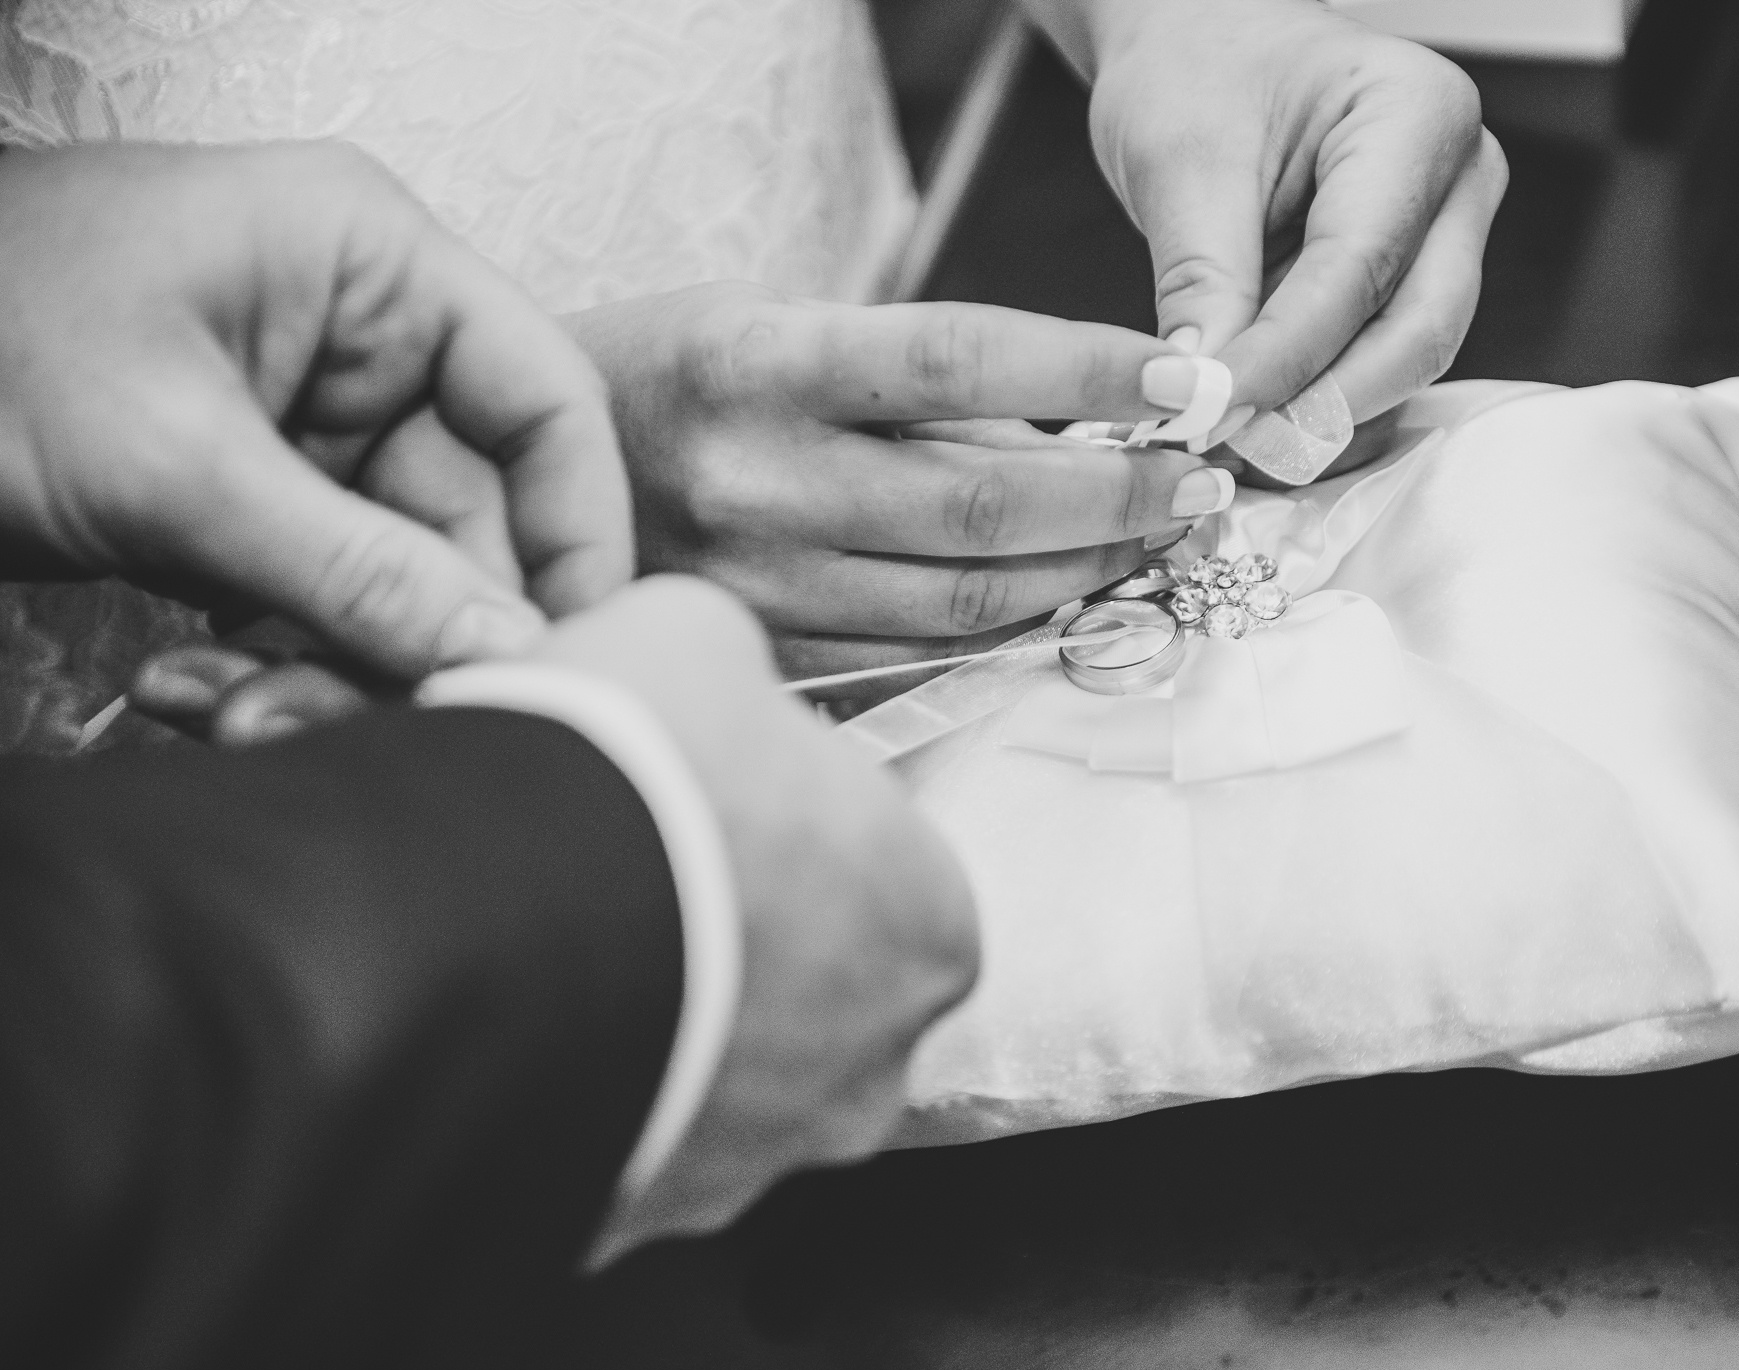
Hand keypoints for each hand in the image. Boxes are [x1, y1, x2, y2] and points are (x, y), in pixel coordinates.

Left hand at [0, 141, 631, 677]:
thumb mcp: (176, 468)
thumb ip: (360, 572)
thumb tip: (507, 658)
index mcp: (370, 266)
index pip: (546, 403)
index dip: (578, 535)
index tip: (574, 657)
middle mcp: (357, 338)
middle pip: (473, 518)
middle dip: (418, 637)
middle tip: (380, 727)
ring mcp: (301, 422)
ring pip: (394, 582)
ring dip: (331, 670)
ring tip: (237, 716)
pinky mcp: (249, 496)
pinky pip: (318, 602)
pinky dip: (271, 664)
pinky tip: (194, 694)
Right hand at [531, 577, 979, 1252]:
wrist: (484, 928)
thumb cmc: (633, 772)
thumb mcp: (694, 639)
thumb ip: (733, 672)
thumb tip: (710, 684)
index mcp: (934, 933)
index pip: (888, 876)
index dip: (799, 828)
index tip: (718, 802)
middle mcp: (871, 1073)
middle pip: (816, 995)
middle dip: (738, 946)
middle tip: (634, 875)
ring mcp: (756, 1164)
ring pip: (717, 1087)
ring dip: (659, 1028)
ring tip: (559, 950)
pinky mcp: (638, 1221)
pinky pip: (619, 1146)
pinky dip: (581, 1093)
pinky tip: (519, 1029)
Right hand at [566, 284, 1237, 681]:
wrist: (521, 482)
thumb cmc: (672, 382)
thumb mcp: (772, 327)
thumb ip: (914, 385)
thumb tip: (1094, 426)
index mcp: (754, 362)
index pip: (955, 357)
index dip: (1084, 367)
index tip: (1184, 376)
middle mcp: (751, 481)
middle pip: (982, 505)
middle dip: (1121, 496)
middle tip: (1205, 482)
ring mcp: (754, 587)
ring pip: (965, 603)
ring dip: (1087, 572)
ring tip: (1159, 540)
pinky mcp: (762, 662)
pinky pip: (917, 661)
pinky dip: (1010, 634)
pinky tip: (1069, 600)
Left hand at [1031, 0, 1508, 425]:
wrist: (1202, 47)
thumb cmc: (1200, 68)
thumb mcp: (1180, 163)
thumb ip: (1201, 284)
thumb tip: (1204, 395)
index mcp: (1415, 114)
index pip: (1359, 266)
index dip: (1287, 356)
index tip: (1214, 408)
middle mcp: (1458, 178)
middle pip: (1418, 328)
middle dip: (1324, 401)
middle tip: (1234, 443)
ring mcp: (1447, 237)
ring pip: (1406, 360)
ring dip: (1322, 416)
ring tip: (1233, 442)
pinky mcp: (1413, 285)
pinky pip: (1381, 365)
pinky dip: (1320, 405)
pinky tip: (1256, 426)